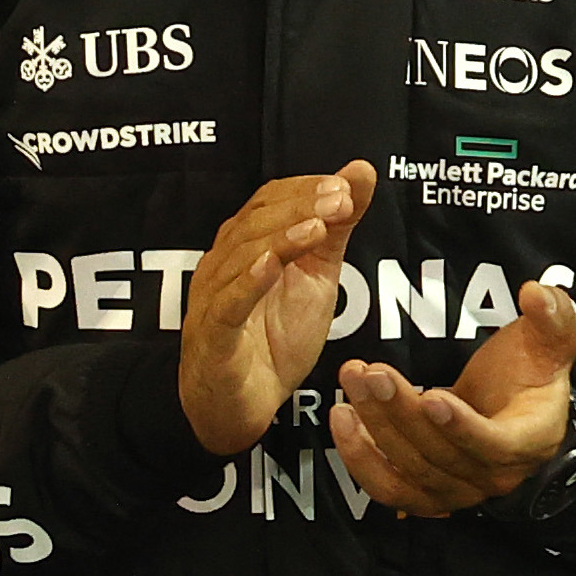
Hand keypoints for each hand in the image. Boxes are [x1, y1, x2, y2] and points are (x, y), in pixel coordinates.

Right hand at [176, 160, 372, 457]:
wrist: (247, 406)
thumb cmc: (275, 336)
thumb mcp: (318, 275)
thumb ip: (338, 225)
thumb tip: (361, 170)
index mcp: (246, 245)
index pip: (269, 202)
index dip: (305, 190)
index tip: (345, 186)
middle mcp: (224, 266)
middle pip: (255, 223)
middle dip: (299, 207)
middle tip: (339, 200)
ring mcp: (214, 301)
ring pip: (240, 258)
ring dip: (280, 238)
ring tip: (317, 227)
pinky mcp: (214, 339)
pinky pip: (227, 307)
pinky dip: (248, 284)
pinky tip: (271, 266)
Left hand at [328, 282, 575, 517]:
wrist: (514, 406)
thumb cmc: (532, 369)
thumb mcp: (552, 337)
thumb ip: (552, 313)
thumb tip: (535, 292)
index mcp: (531, 440)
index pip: (495, 445)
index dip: (463, 428)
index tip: (431, 396)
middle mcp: (495, 477)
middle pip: (441, 454)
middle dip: (400, 412)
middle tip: (371, 373)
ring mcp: (460, 492)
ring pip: (410, 470)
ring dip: (375, 429)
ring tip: (353, 384)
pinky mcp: (427, 496)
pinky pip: (389, 489)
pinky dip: (361, 461)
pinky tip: (344, 420)